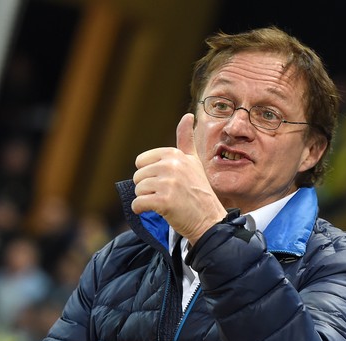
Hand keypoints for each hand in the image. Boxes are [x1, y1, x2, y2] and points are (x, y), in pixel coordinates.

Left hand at [132, 113, 226, 242]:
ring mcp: (168, 183)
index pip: (141, 162)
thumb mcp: (194, 161)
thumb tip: (188, 115)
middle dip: (147, 188)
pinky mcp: (164, 201)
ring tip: (165, 202)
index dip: (150, 174)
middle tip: (167, 195)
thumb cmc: (198, 191)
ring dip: (146, 200)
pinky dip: (141, 210)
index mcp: (174, 154)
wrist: (208, 220)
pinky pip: (138, 204)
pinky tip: (156, 211)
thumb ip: (186, 139)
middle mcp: (171, 165)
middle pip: (138, 176)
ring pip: (137, 190)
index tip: (167, 182)